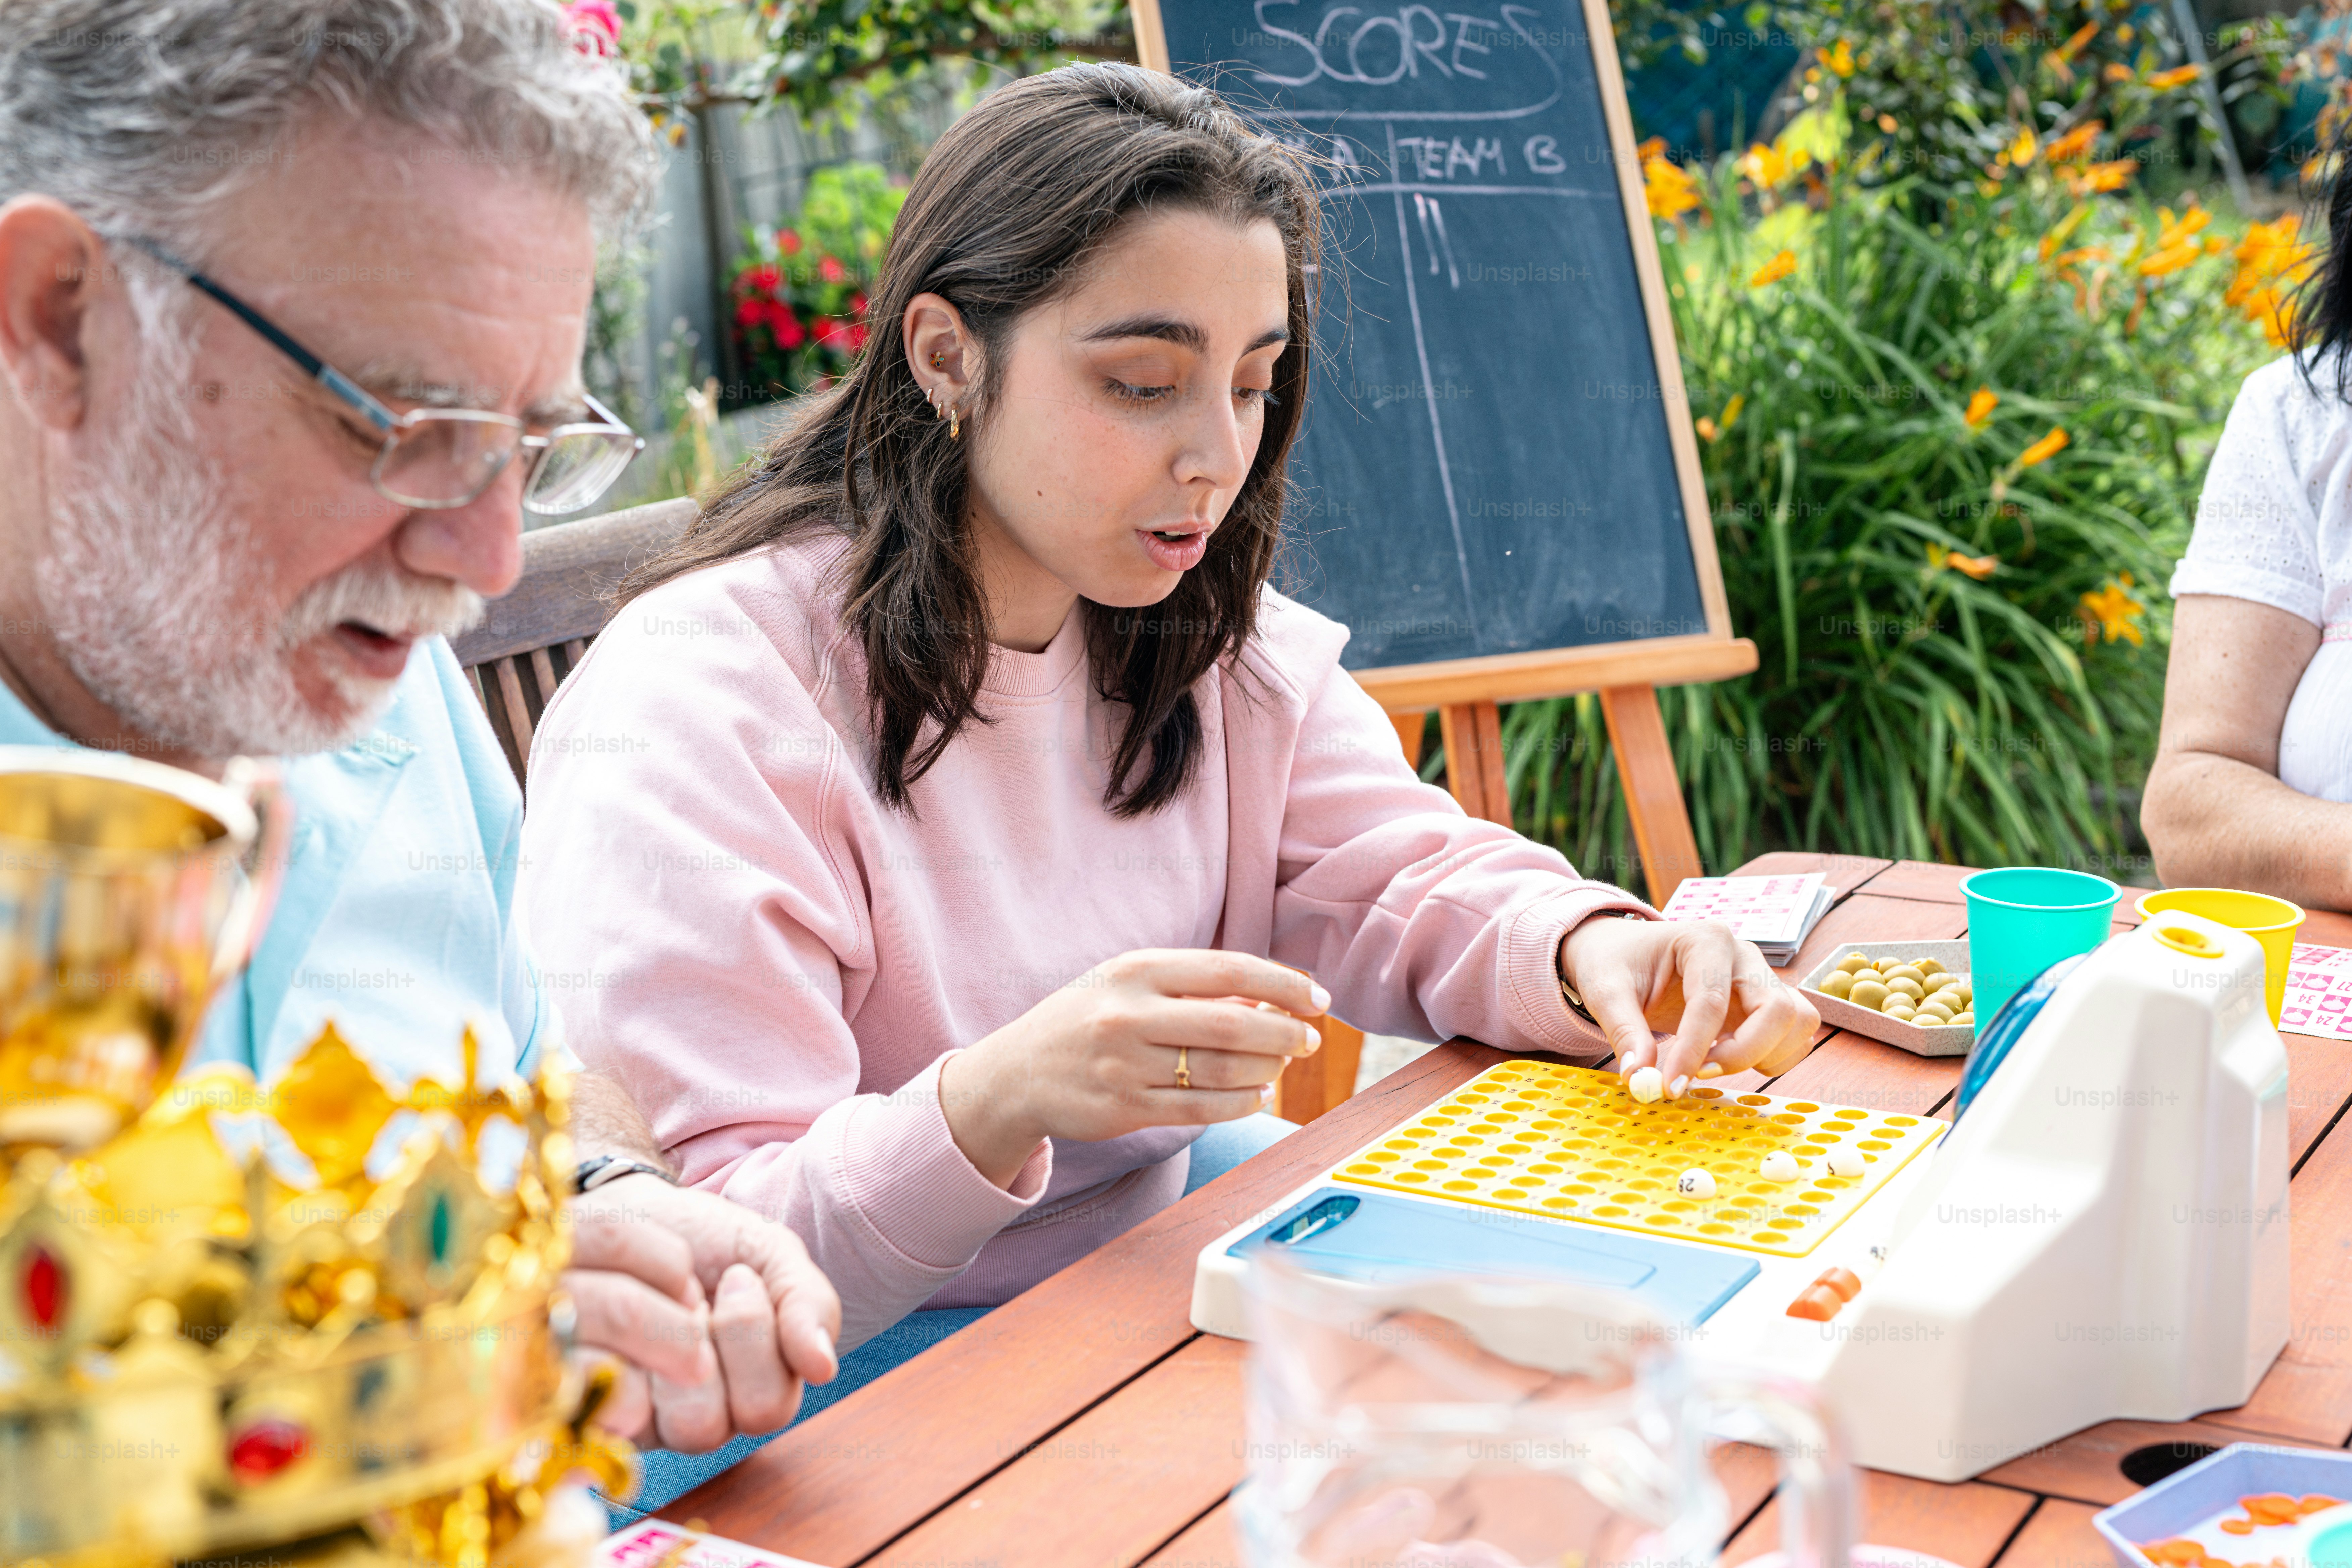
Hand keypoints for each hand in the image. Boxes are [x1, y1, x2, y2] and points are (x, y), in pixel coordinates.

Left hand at [563, 1176, 841, 1451]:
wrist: (636, 1213)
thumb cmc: (711, 1240)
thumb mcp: (771, 1254)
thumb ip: (808, 1305)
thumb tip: (823, 1368)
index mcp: (753, 1392)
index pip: (767, 1407)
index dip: (753, 1338)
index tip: (739, 1276)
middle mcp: (697, 1419)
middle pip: (710, 1427)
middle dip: (703, 1344)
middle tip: (699, 1292)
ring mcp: (639, 1419)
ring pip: (649, 1423)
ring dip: (660, 1347)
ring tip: (658, 1303)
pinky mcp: (586, 1407)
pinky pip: (596, 1404)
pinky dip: (606, 1353)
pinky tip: (613, 1319)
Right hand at [937, 950, 1328, 1187]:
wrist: (1016, 1073)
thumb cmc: (1086, 1020)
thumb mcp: (1129, 984)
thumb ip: (1193, 987)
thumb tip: (1272, 995)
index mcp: (1136, 970)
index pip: (1229, 969)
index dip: (1283, 983)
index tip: (1317, 997)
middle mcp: (1129, 1014)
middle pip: (1233, 1022)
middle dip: (1285, 1032)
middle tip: (1310, 1039)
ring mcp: (1124, 1065)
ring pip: (1221, 1070)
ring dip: (1267, 1069)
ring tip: (1282, 1066)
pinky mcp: (1123, 1109)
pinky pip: (1200, 1109)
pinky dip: (1240, 1103)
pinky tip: (1257, 1094)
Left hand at [1558, 916, 1817, 1096]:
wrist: (1624, 953)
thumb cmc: (1616, 964)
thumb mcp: (1605, 991)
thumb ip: (1623, 1032)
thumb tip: (1639, 1077)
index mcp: (1704, 939)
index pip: (1712, 1001)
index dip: (1693, 1050)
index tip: (1669, 1086)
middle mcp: (1743, 955)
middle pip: (1777, 1010)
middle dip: (1742, 1054)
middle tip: (1697, 1075)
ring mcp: (1760, 978)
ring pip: (1797, 1022)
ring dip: (1764, 1056)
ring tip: (1711, 1064)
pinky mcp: (1765, 1003)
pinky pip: (1795, 1035)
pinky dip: (1772, 1057)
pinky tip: (1725, 1058)